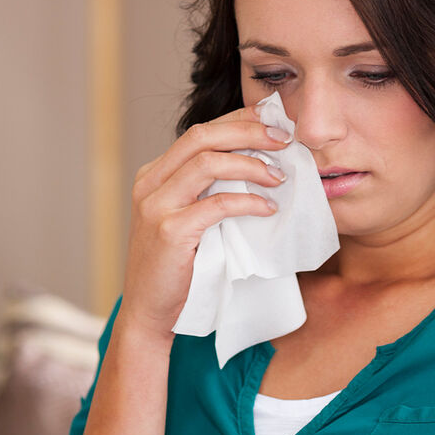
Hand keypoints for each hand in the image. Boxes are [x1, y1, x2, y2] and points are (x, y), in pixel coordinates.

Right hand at [117, 105, 291, 339]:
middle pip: (202, 136)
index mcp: (155, 175)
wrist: (149, 313)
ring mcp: (155, 206)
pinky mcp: (169, 231)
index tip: (276, 123)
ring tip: (280, 176)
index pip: (200, 132)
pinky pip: (215, 205)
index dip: (239, 121)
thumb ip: (210, 192)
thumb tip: (263, 168)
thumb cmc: (178, 269)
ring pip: (207, 163)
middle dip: (249, 132)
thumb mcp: (190, 220)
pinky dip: (247, 202)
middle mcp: (150, 183)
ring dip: (251, 164)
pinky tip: (268, 208)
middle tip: (286, 140)